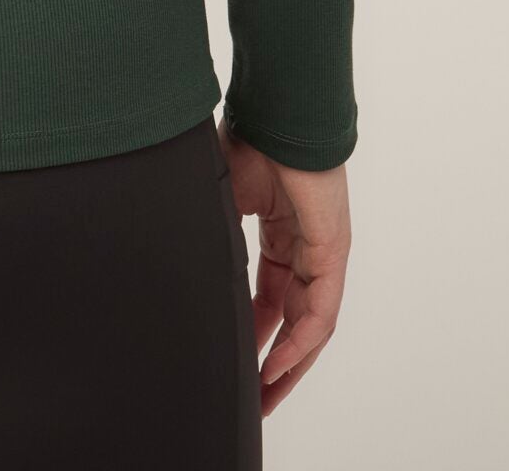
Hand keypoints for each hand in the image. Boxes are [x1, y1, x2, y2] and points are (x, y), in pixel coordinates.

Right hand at [221, 130, 349, 415]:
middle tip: (255, 399)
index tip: (233, 365)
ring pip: (310, 326)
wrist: (276, 110)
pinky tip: (280, 364)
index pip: (267, 300)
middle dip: (273, 364)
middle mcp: (303, 250)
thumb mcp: (219, 198)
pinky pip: (321, 312)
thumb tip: (175, 259)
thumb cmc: (248, 139)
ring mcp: (322, 253)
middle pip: (291, 322)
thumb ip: (211, 231)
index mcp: (276, 236)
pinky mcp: (333, 251)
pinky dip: (301, 343)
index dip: (251, 335)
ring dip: (289, 364)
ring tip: (266, 395)